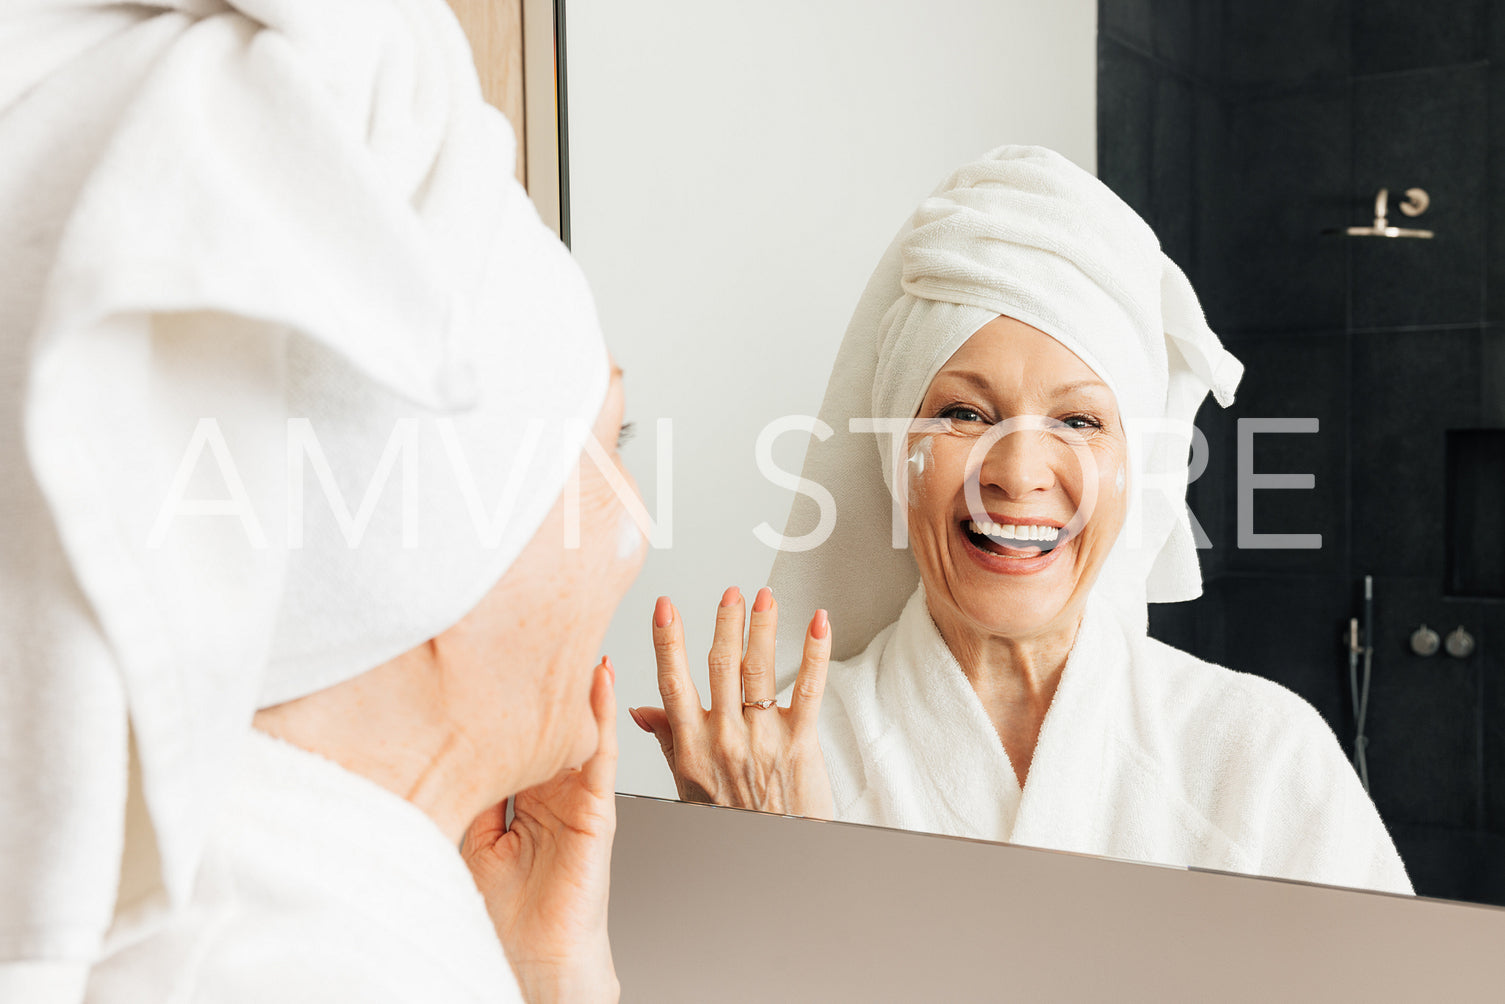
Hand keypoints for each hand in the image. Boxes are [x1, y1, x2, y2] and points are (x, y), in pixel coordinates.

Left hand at [461, 657, 618, 1003]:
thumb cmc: (499, 912)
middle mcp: (546, 790)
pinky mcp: (595, 812)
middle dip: (539, 676)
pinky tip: (598, 681)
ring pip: (573, 728)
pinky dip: (599, 717)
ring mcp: (573, 798)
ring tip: (573, 630)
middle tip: (533, 620)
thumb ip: (461, 789)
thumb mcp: (462, 835)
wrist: (534, 961)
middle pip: (542, 721)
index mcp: (513, 795)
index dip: (498, 692)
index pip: (507, 730)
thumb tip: (433, 739)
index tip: (486, 645)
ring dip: (575, 683)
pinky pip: (598, 756)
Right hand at [629, 586, 833, 817]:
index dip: (667, 642)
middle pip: (721, 666)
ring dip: (762, 627)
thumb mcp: (688, 785)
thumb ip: (669, 739)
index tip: (665, 607)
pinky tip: (818, 622)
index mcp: (694, 745)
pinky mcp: (800, 742)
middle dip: (726, 623)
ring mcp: (763, 738)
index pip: (673, 682)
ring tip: (765, 596)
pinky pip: (810, 688)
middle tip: (732, 592)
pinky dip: (815, 651)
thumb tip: (640, 708)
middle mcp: (725, 737)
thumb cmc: (732, 819)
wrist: (775, 856)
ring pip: (759, 669)